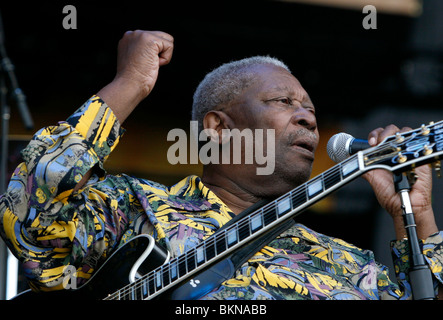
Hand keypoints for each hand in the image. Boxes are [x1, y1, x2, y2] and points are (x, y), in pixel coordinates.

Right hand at [97, 30, 173, 122]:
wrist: (129, 86)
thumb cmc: (134, 80)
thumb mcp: (136, 61)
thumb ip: (143, 52)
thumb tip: (156, 52)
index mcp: (128, 39)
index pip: (153, 39)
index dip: (153, 55)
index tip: (142, 65)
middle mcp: (133, 34)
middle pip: (162, 37)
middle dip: (159, 54)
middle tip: (146, 65)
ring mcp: (141, 35)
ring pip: (167, 40)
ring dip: (163, 56)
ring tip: (149, 64)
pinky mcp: (150, 40)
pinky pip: (170, 46)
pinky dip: (166, 59)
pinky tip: (154, 64)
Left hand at [363, 125, 437, 239]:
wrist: (403, 206)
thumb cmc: (390, 195)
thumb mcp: (373, 178)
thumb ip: (365, 167)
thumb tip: (352, 159)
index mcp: (385, 154)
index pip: (380, 136)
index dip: (374, 134)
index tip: (370, 142)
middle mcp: (397, 152)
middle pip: (392, 130)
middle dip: (383, 132)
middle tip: (377, 143)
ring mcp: (409, 153)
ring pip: (406, 132)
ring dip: (395, 135)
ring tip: (388, 144)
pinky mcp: (421, 158)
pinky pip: (419, 143)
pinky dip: (411, 141)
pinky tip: (403, 148)